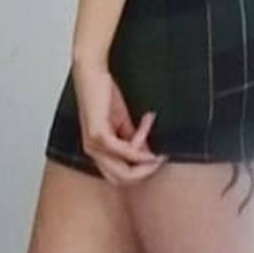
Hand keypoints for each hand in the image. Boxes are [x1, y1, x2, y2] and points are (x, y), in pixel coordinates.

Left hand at [73, 58, 166, 184]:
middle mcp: (92, 152)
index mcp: (97, 151)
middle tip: (161, 158)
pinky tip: (148, 140)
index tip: (158, 156)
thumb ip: (133, 139)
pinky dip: (139, 148)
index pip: (120, 176)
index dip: (141, 170)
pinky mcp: (98, 135)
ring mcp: (93, 145)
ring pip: (123, 170)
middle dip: (145, 171)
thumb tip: (148, 154)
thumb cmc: (103, 93)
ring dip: (144, 157)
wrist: (92, 73)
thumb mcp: (122, 122)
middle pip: (121, 179)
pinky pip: (124, 150)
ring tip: (154, 138)